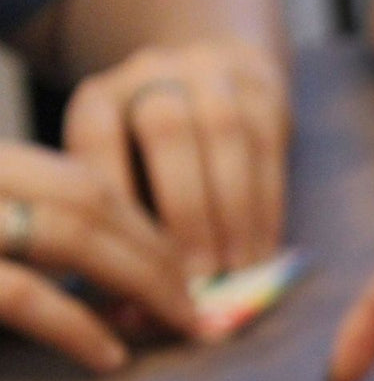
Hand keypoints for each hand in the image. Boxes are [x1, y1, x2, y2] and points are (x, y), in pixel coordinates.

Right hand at [0, 140, 194, 371]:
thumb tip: (142, 288)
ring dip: (142, 285)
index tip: (183, 274)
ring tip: (176, 326)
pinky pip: (25, 295)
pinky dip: (78, 329)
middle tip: (196, 307)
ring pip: (71, 235)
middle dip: (158, 255)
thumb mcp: (7, 245)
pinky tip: (111, 359)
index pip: (82, 182)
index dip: (146, 229)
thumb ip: (52, 249)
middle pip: (87, 199)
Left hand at [64, 41, 288, 278]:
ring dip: (234, 212)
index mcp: (102, 96)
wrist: (218, 74)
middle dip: (187, 212)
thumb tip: (137, 307)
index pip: (97, 139)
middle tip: (200, 277)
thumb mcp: (130, 178)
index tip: (134, 265)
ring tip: (238, 270)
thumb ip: (132, 230)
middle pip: (166, 129)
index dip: (116, 204)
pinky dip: (268, 208)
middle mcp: (152, 73)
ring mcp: (212, 75)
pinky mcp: (263, 91)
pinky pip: (269, 149)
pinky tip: (265, 252)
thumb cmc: (162, 159)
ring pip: (225, 134)